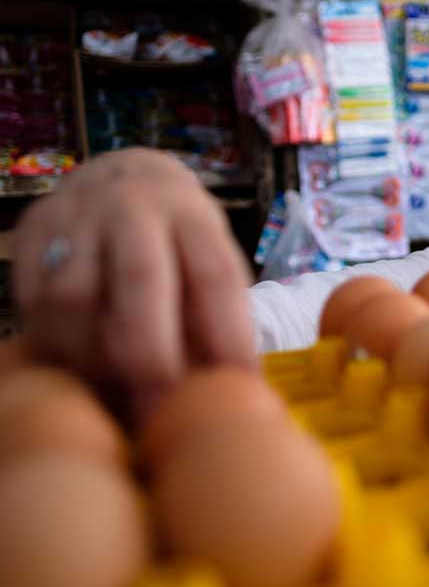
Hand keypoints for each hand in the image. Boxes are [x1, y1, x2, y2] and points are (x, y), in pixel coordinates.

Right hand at [13, 148, 256, 412]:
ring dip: (93, 355)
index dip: (229, 335)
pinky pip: (34, 298)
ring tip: (113, 386)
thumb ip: (215, 312)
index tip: (236, 386)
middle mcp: (137, 208)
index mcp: (194, 217)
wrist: (122, 176)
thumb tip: (233, 387)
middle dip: (151, 354)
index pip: (217, 276)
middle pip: (142, 279)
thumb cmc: (178, 241)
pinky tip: (76, 362)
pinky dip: (54, 341)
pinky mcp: (35, 229)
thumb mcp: (209, 258)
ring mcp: (80, 215)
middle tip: (157, 410)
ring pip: (76, 295)